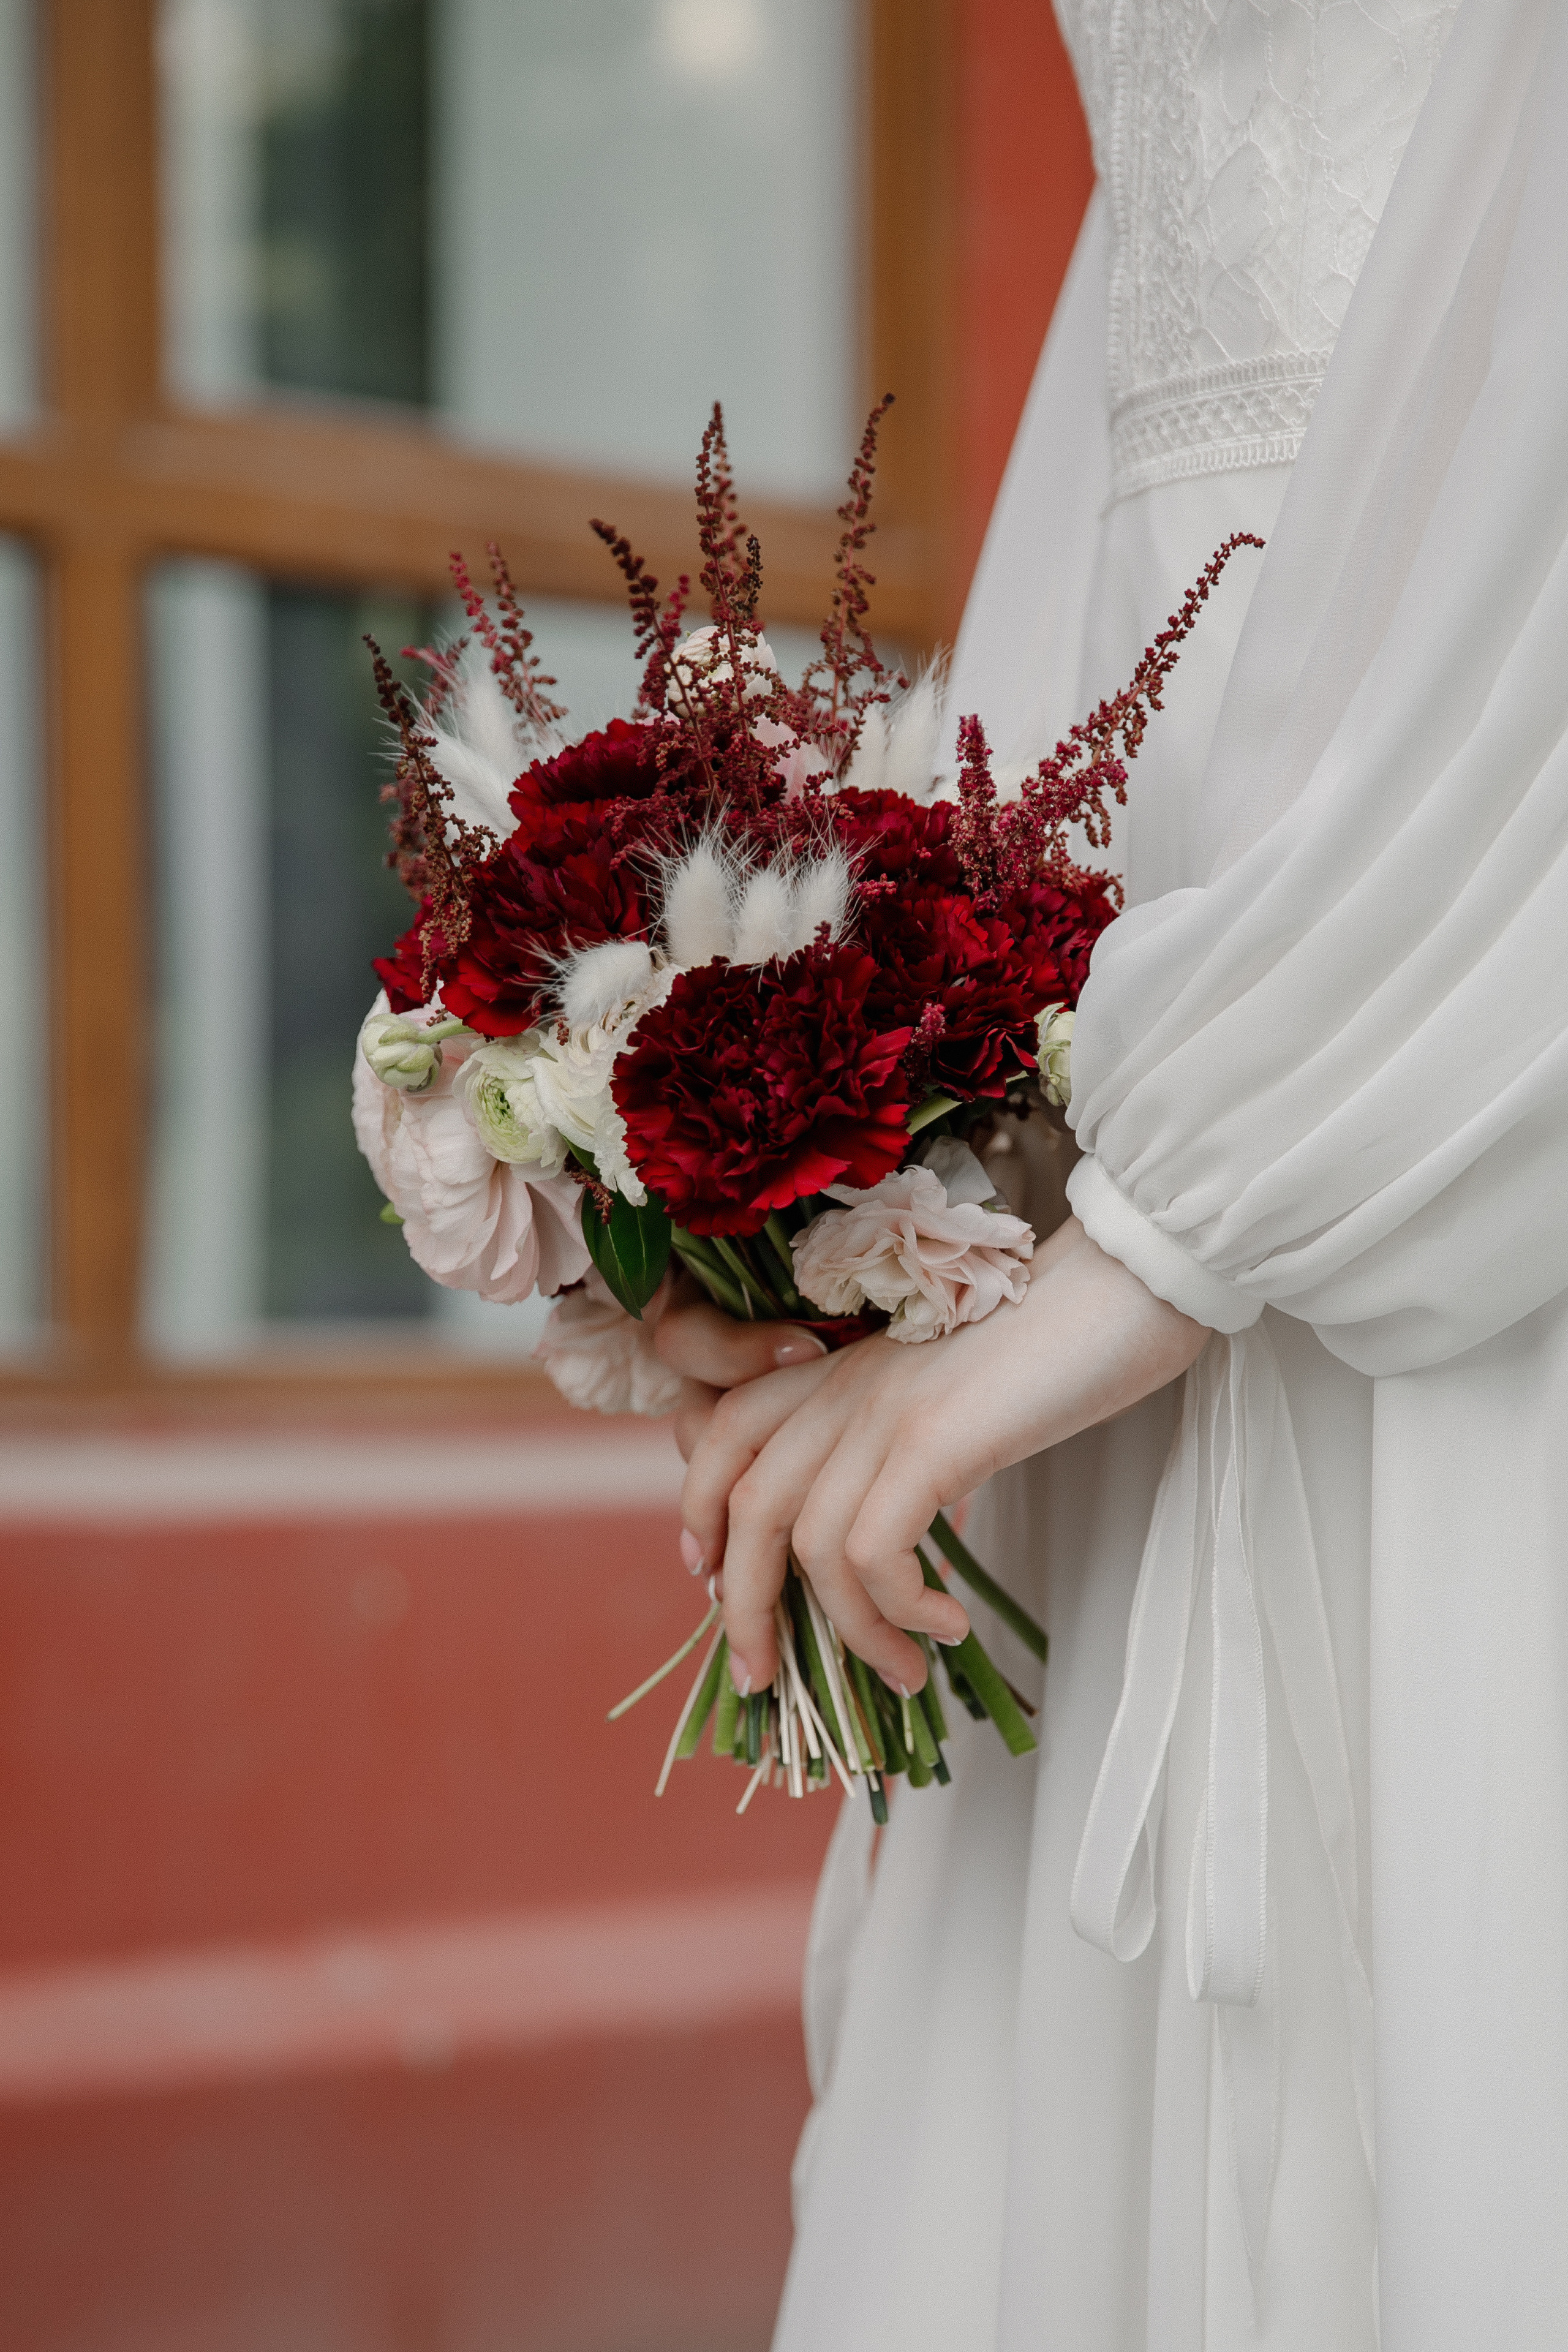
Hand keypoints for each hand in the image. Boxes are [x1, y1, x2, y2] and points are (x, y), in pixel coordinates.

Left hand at [677, 1216, 1209, 1697]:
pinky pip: (874, 1551)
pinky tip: (950, 1624)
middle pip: (746, 1504)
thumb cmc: (1062, 1342)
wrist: (1127, 1283)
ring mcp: (884, 1408)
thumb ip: (907, 1442)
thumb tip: (896, 1529)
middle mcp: (845, 1383)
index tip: (711, 1577)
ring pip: (808, 1545)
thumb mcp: (955, 1395)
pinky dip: (901, 1609)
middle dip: (744, 1608)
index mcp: (842, 1367)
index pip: (727, 1430)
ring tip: (904, 1671)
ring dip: (850, 1632)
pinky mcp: (933, 1438)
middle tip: (767, 1679)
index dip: (700, 1506)